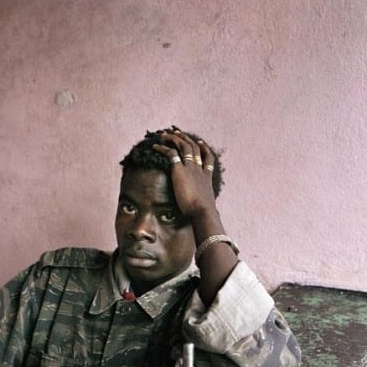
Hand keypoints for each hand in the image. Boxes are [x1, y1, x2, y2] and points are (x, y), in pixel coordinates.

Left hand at [152, 128, 236, 304]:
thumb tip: (211, 234)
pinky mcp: (179, 170)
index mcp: (206, 179)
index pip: (208, 159)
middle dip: (186, 138)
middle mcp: (199, 170)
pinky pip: (169, 153)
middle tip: (178, 131)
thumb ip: (207, 220)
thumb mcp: (207, 215)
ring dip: (173, 138)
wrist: (202, 215)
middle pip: (195, 147)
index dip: (204, 149)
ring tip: (164, 134)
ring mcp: (190, 168)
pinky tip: (155, 146)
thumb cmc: (206, 219)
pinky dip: (162, 148)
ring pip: (182, 146)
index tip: (200, 142)